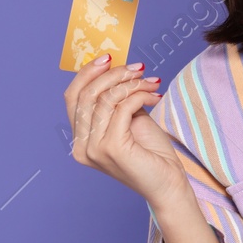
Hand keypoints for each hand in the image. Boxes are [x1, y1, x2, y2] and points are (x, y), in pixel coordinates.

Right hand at [64, 56, 185, 205]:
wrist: (169, 184)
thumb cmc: (151, 154)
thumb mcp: (129, 119)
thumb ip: (116, 100)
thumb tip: (116, 68)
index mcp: (81, 140)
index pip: (73, 97)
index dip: (87, 73)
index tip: (108, 58)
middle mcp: (82, 146)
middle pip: (87, 94)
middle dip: (114, 74)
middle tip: (138, 68)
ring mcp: (94, 149)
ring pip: (105, 98)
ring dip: (132, 84)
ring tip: (152, 83)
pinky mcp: (112, 148)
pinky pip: (123, 107)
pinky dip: (140, 95)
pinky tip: (155, 97)